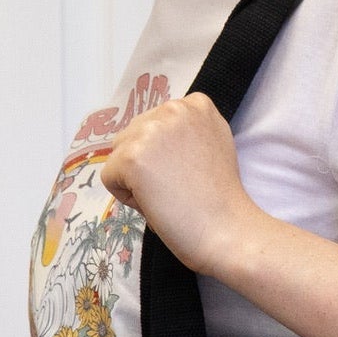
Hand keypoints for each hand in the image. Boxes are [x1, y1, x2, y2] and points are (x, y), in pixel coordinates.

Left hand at [100, 92, 263, 276]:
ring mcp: (151, 131)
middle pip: (134, 135)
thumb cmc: (222, 203)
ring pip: (119, 154)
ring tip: (168, 197)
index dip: (165, 155)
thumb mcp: (214, 146)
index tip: (189, 174)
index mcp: (196, 104)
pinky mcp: (132, 157)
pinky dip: (127, 198)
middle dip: (147, 165)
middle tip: (178, 190)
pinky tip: (156, 205)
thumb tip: (155, 144)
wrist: (227, 232)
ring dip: (135, 180)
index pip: (156, 124)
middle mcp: (173, 108)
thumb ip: (187, 134)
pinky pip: (109, 177)